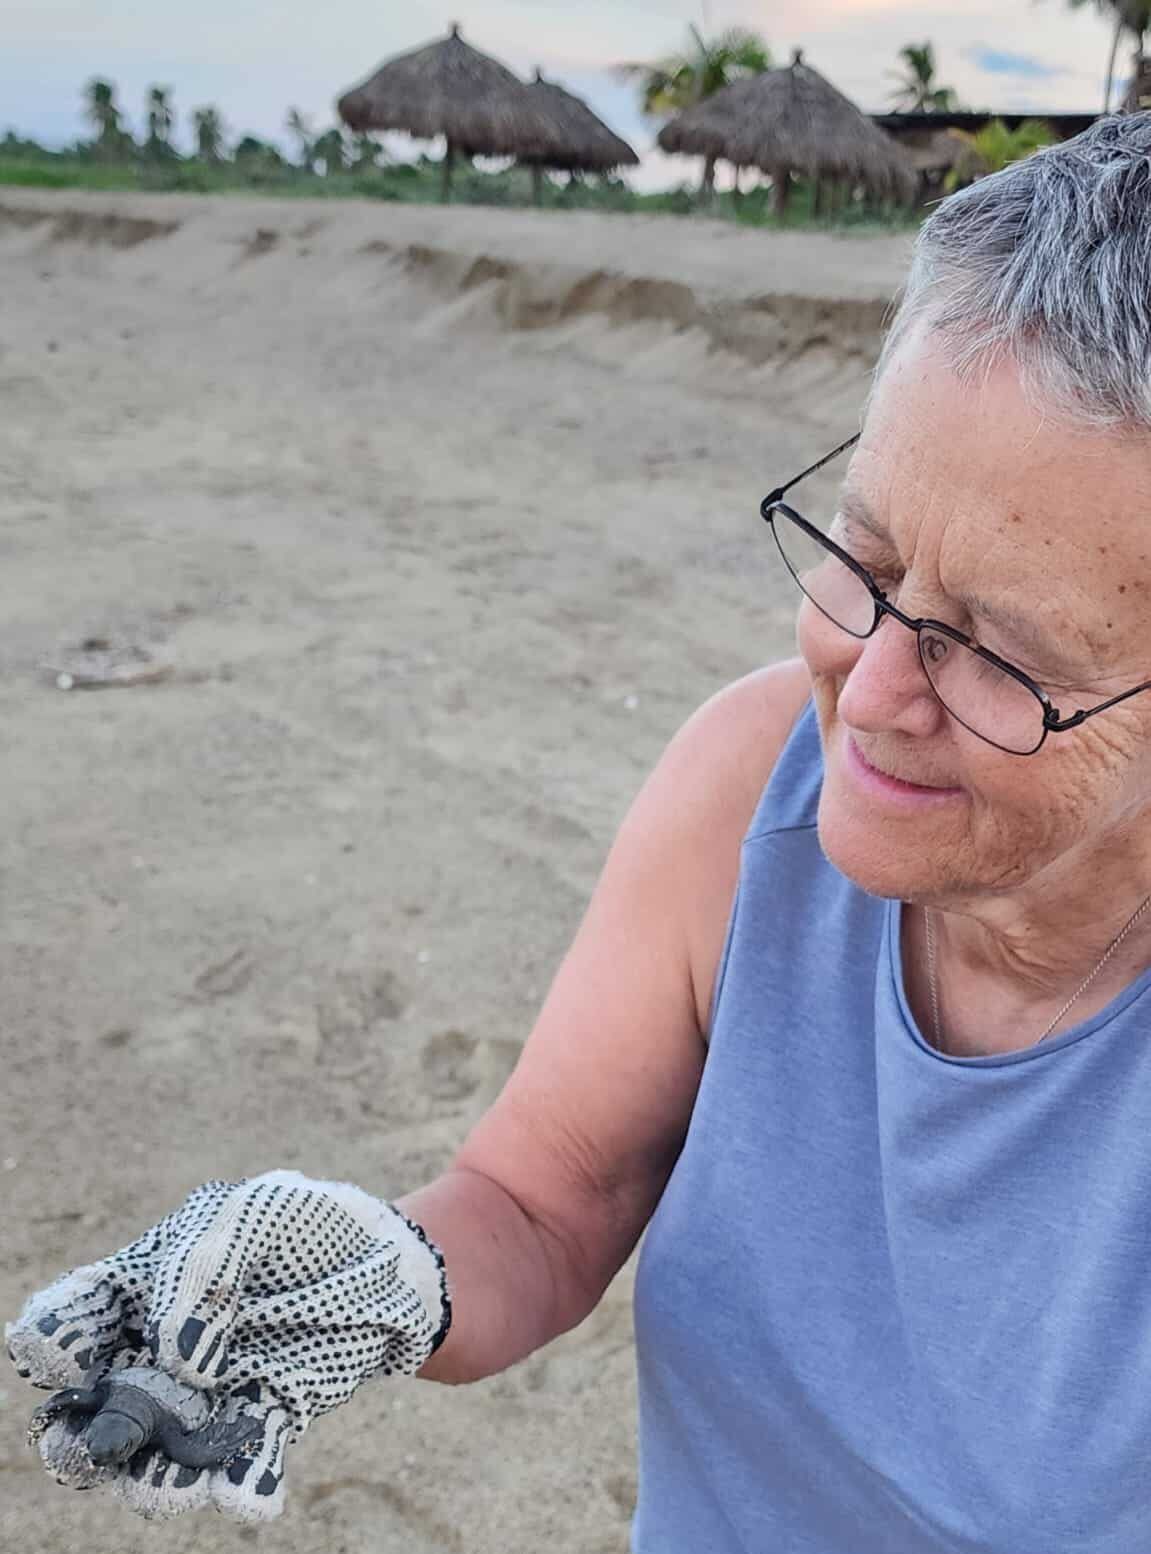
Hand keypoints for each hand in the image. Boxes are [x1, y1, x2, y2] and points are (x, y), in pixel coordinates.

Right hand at [6, 1170, 450, 1520]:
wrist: (390, 1257)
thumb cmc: (307, 1225)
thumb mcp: (257, 1216)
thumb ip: (207, 1270)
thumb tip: (177, 1361)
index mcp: (140, 1288)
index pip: (70, 1323)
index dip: (55, 1344)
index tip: (69, 1357)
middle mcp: (159, 1354)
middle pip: (93, 1409)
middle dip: (84, 1436)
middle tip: (93, 1446)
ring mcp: (208, 1396)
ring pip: (156, 1455)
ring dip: (154, 1476)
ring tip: (172, 1485)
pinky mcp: (265, 1422)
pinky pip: (242, 1465)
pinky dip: (238, 1483)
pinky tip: (243, 1493)